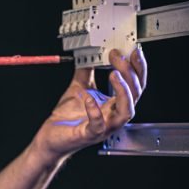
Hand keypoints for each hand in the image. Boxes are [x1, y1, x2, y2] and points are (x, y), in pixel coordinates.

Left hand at [32, 47, 146, 161]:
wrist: (51, 137)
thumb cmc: (67, 117)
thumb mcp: (78, 88)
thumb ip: (85, 72)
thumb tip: (90, 53)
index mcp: (113, 104)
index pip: (134, 85)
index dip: (137, 68)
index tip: (133, 50)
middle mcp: (113, 115)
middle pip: (135, 94)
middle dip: (131, 73)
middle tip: (119, 56)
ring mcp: (104, 127)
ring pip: (126, 111)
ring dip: (124, 91)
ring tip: (115, 74)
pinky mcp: (89, 135)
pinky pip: (98, 125)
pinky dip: (95, 111)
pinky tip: (88, 98)